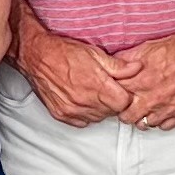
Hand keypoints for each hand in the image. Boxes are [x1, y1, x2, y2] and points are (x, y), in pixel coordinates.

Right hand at [14, 13, 131, 126]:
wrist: (36, 56)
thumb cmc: (64, 52)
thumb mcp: (95, 53)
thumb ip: (118, 66)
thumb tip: (137, 68)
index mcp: (97, 85)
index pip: (124, 103)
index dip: (125, 95)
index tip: (120, 88)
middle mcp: (85, 101)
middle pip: (111, 112)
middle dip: (113, 102)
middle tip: (106, 88)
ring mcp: (72, 110)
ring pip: (97, 118)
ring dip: (99, 108)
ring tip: (93, 92)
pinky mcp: (61, 115)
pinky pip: (82, 122)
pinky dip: (85, 113)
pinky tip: (82, 99)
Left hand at [106, 33, 174, 131]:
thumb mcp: (148, 47)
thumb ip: (127, 58)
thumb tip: (113, 64)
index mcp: (141, 82)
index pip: (116, 97)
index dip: (113, 95)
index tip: (115, 92)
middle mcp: (152, 99)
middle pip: (126, 117)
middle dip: (123, 111)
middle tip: (126, 104)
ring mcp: (166, 109)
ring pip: (144, 124)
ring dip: (141, 117)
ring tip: (143, 108)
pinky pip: (163, 127)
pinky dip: (159, 121)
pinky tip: (159, 111)